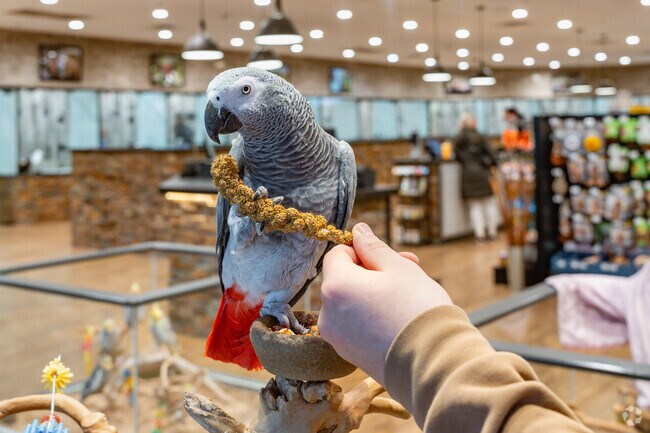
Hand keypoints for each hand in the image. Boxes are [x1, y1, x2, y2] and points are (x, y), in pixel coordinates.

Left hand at [318, 223, 452, 384]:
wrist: (434, 364)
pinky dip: (372, 316)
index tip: (389, 258)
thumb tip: (357, 230)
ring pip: (351, 302)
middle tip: (409, 269)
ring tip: (408, 295)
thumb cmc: (417, 309)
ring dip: (374, 292)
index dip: (362, 251)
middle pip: (344, 279)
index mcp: (335, 287)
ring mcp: (337, 338)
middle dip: (373, 271)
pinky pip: (355, 324)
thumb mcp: (398, 268)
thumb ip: (373, 247)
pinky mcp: (349, 355)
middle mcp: (328, 314)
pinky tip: (400, 318)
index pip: (337, 254)